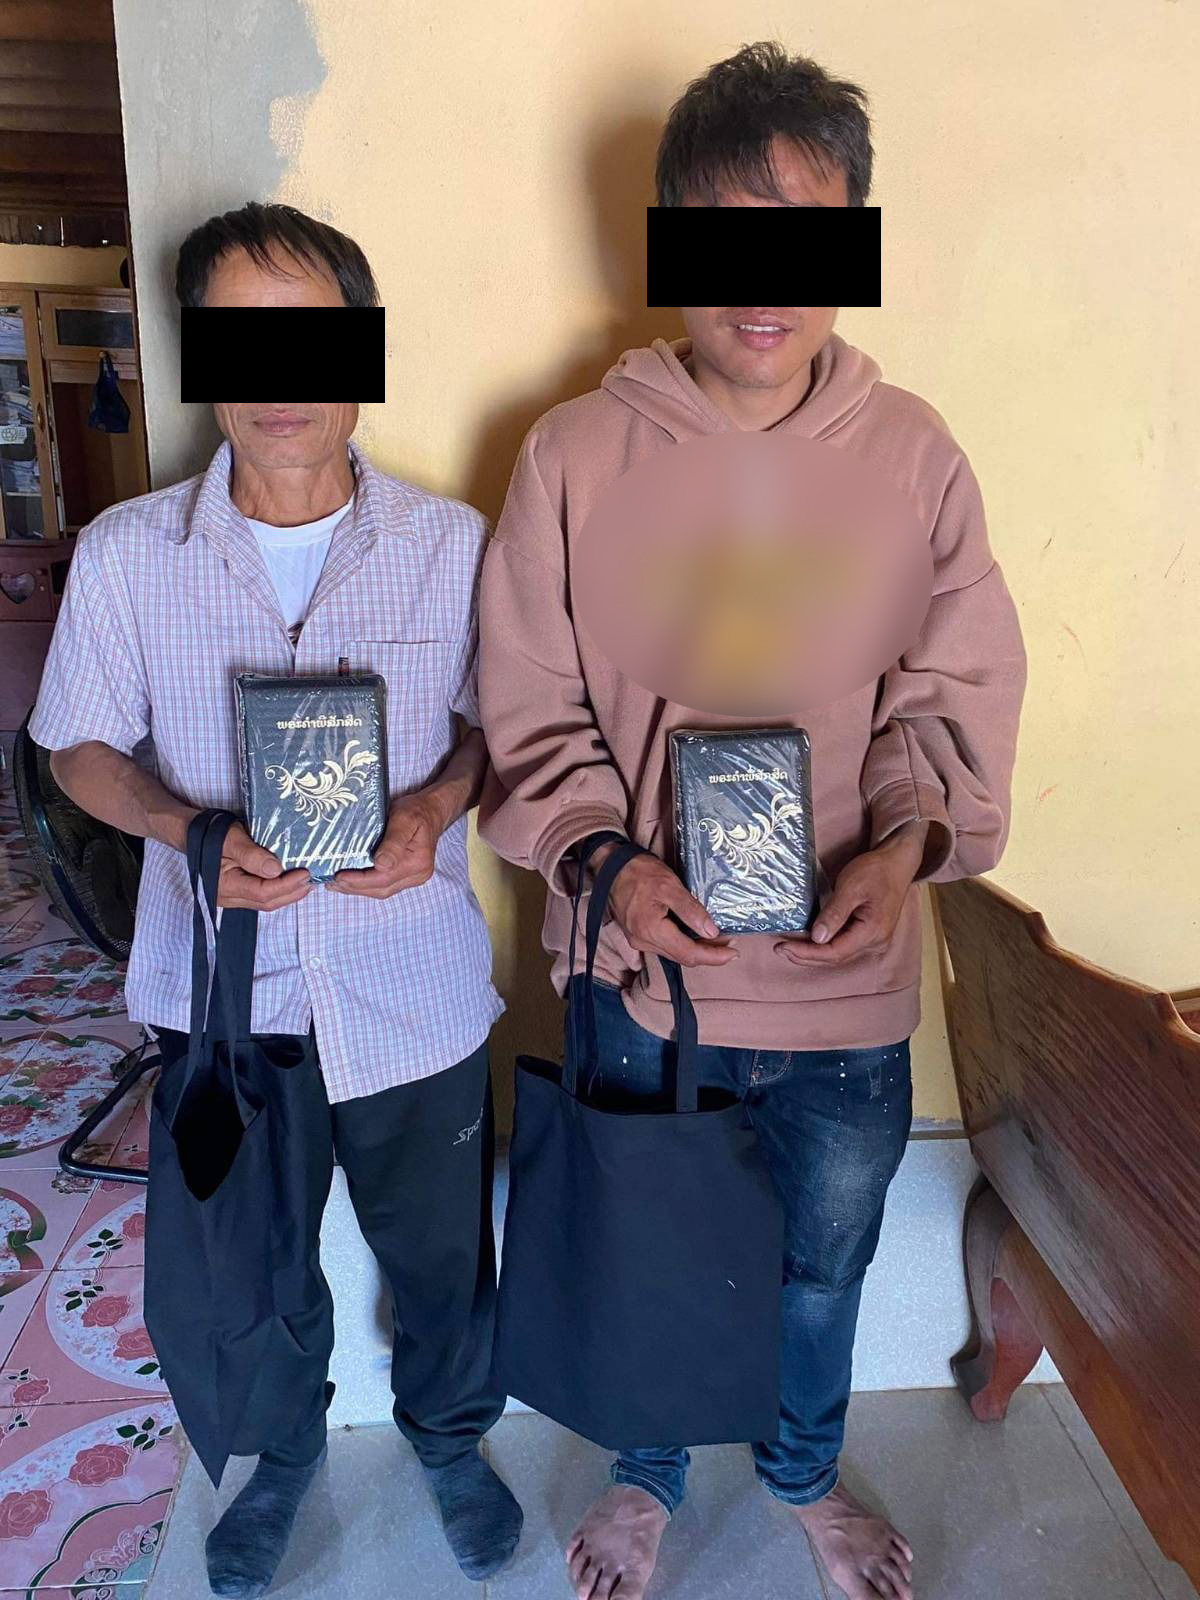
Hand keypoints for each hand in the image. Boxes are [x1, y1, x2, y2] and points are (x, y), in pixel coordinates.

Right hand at [216, 821, 311, 910]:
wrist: (190, 834)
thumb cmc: (210, 833)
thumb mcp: (231, 838)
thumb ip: (251, 855)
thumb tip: (275, 870)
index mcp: (225, 885)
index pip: (263, 892)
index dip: (286, 885)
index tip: (305, 873)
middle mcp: (227, 897)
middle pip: (266, 902)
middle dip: (291, 893)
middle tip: (310, 880)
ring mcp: (231, 898)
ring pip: (265, 903)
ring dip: (287, 894)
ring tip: (305, 883)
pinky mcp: (236, 893)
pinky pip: (260, 897)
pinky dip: (277, 891)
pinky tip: (289, 883)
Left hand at [329, 792, 442, 897]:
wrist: (431, 811)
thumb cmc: (416, 811)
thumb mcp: (404, 819)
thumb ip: (394, 841)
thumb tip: (381, 865)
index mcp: (418, 862)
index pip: (383, 878)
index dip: (359, 880)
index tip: (338, 876)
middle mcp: (417, 875)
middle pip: (381, 889)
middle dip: (355, 888)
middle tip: (331, 883)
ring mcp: (413, 878)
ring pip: (382, 891)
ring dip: (358, 889)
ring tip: (337, 884)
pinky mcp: (407, 877)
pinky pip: (384, 886)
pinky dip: (366, 885)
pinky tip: (352, 880)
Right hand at [604, 850, 737, 968]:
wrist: (611, 866)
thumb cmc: (640, 872)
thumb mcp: (670, 886)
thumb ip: (691, 910)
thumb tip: (712, 933)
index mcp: (650, 930)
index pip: (688, 953)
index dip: (713, 956)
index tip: (734, 952)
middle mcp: (642, 942)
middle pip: (682, 957)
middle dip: (708, 953)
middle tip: (730, 942)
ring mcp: (638, 941)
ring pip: (674, 953)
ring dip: (696, 948)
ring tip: (717, 939)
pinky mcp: (637, 936)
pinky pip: (665, 946)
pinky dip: (683, 943)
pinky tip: (695, 935)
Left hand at [775, 820, 928, 966]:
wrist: (897, 862)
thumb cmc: (875, 871)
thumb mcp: (851, 887)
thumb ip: (834, 913)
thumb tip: (817, 938)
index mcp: (872, 932)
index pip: (834, 952)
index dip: (807, 953)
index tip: (783, 948)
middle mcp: (875, 942)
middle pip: (836, 957)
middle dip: (806, 956)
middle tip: (780, 949)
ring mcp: (874, 939)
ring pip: (839, 953)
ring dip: (814, 952)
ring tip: (790, 947)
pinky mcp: (870, 933)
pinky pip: (844, 944)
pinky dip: (824, 944)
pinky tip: (809, 941)